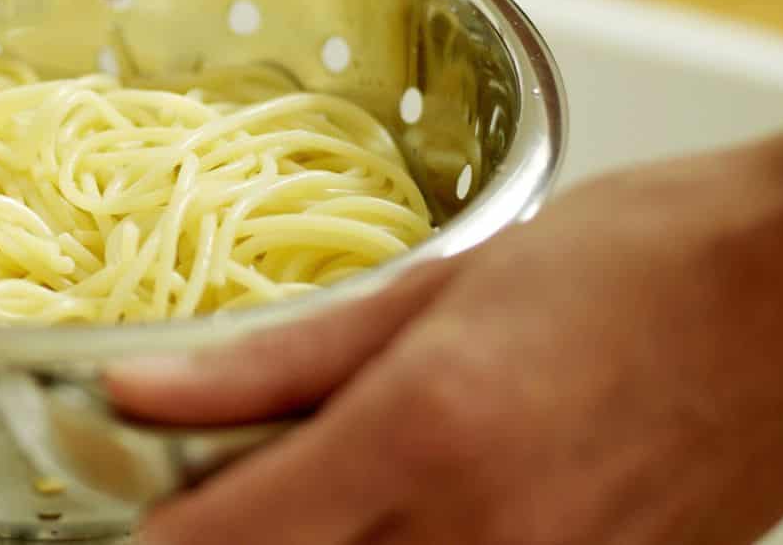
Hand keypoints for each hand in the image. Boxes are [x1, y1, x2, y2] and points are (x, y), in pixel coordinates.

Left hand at [107, 131, 782, 543]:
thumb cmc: (639, 265)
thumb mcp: (439, 287)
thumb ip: (278, 358)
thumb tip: (144, 389)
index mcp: (425, 432)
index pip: (232, 536)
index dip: (164, 535)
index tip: (143, 514)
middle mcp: (482, 534)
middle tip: (233, 499)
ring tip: (333, 498)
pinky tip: (420, 516)